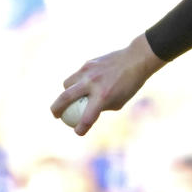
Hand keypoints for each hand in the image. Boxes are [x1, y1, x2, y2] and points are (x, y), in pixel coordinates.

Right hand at [50, 34, 165, 135]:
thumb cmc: (130, 84)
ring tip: (69, 99)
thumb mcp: (119, 101)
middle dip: (56, 110)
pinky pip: (76, 76)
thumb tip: (87, 113)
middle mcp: (93, 83)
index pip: (87, 117)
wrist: (136, 59)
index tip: (78, 131)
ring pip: (66, 84)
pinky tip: (80, 85)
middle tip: (56, 116)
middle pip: (65, 98)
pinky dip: (75, 83)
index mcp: (103, 96)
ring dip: (65, 94)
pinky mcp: (87, 64)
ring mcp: (88, 72)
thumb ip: (102, 107)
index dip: (80, 128)